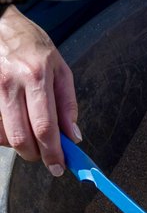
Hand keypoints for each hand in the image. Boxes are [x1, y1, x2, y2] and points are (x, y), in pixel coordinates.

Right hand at [0, 7, 80, 172]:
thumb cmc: (32, 45)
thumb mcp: (60, 68)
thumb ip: (68, 103)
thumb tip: (73, 136)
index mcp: (37, 77)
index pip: (45, 127)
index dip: (53, 153)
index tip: (59, 167)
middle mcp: (12, 84)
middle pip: (21, 138)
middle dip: (36, 155)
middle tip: (45, 157)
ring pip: (4, 136)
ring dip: (19, 145)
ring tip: (30, 136)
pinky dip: (4, 135)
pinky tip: (13, 125)